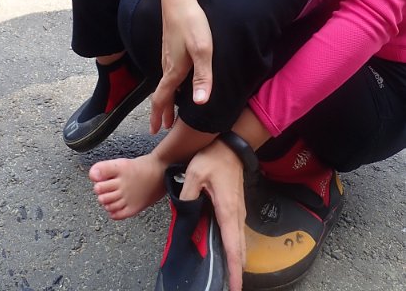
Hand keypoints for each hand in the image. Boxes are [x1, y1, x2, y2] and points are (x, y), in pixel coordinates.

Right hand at [150, 0, 212, 132]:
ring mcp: (167, 55)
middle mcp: (167, 65)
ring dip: (164, 99)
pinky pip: (167, 73)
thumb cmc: (191, 24)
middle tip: (159, 127)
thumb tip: (199, 104)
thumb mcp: (202, 50)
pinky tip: (176, 82)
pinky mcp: (170, 47)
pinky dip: (168, 85)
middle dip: (160, 111)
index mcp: (174, 70)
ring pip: (163, 83)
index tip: (155, 130)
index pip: (162, 98)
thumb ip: (202, 78)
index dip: (159, 116)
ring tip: (168, 109)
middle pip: (161, 94)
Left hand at [181, 140, 245, 290]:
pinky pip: (236, 235)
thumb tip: (183, 215)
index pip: (232, 247)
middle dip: (235, 271)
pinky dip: (233, 248)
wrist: (231, 146)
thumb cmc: (214, 158)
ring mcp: (238, 213)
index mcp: (227, 211)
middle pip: (239, 251)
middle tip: (229, 287)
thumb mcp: (194, 173)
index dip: (234, 270)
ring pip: (239, 244)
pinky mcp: (236, 209)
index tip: (235, 288)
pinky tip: (225, 254)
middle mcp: (236, 216)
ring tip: (226, 277)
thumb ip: (187, 196)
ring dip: (234, 261)